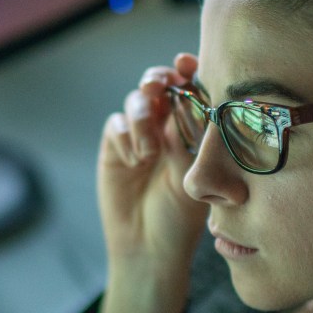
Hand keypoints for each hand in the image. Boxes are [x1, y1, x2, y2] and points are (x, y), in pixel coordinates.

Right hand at [96, 53, 208, 312]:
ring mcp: (139, 136)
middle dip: (158, 79)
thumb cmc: (183, 219)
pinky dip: (126, 136)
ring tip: (150, 150)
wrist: (149, 249)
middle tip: (160, 86)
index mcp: (193, 128)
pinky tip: (136, 161)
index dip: (188, 69)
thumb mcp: (196, 178)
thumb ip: (193, 141)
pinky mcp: (115, 149)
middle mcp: (166, 126)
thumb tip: (198, 105)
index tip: (187, 63)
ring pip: (136, 101)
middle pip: (159, 83)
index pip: (191, 87)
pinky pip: (116, 125)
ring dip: (143, 116)